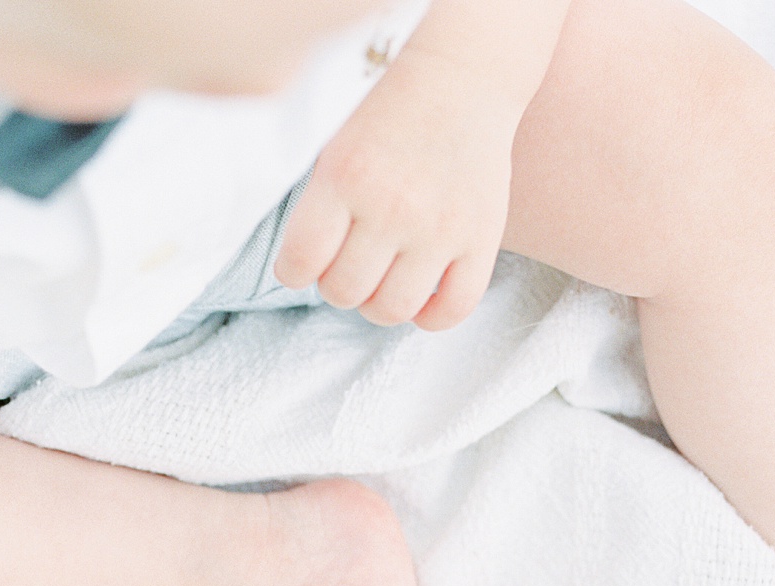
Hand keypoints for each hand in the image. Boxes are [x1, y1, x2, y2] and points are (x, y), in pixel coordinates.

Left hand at [274, 52, 520, 330]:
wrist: (460, 79)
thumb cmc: (389, 118)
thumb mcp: (337, 149)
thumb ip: (320, 208)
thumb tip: (306, 274)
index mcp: (345, 178)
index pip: (301, 261)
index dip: (293, 272)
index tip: (301, 266)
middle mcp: (391, 206)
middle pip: (345, 292)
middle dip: (337, 286)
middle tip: (347, 266)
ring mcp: (439, 227)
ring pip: (393, 310)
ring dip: (378, 305)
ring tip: (382, 281)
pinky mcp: (481, 238)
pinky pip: (453, 310)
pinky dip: (431, 317)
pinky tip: (422, 296)